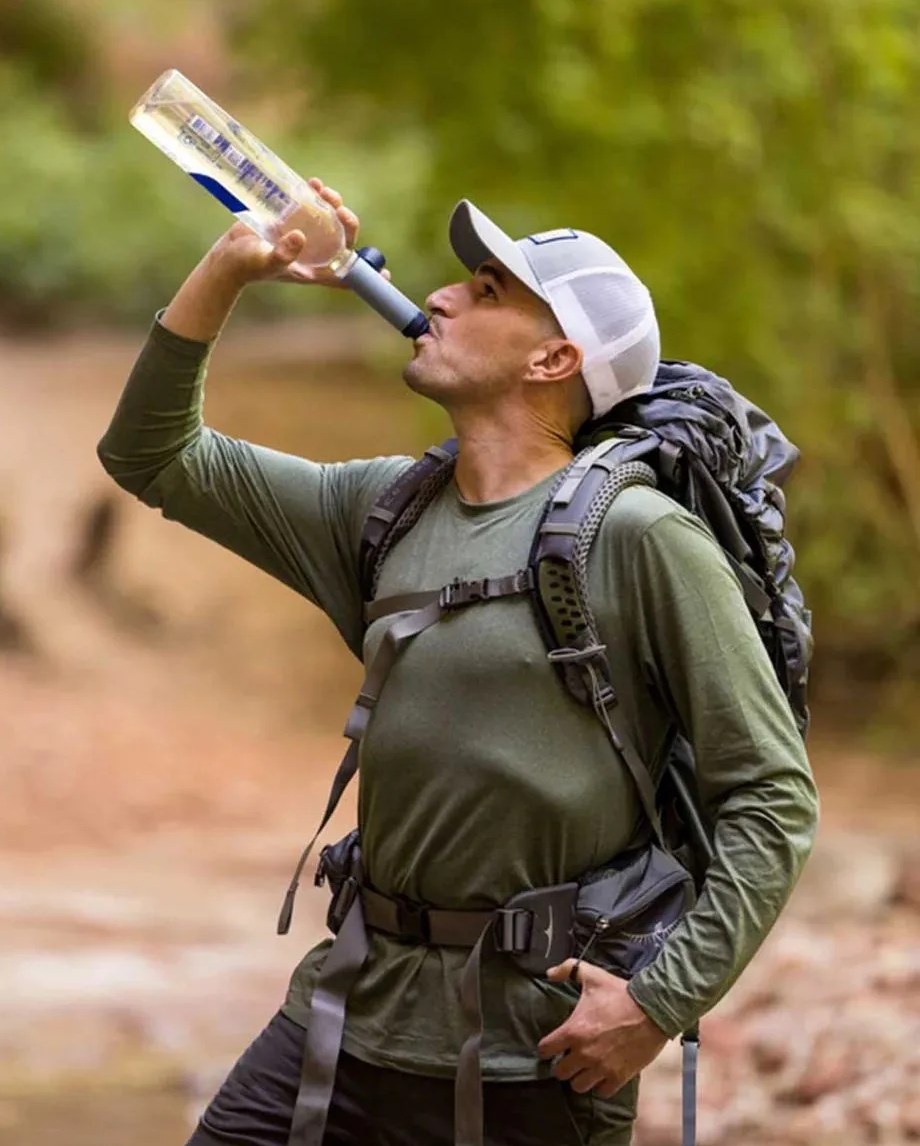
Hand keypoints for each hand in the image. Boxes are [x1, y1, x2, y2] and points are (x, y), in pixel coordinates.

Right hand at [204, 178, 389, 289]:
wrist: (226, 256)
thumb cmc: (246, 265)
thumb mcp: (264, 261)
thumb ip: (282, 254)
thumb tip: (300, 236)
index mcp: (313, 270)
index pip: (345, 276)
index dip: (366, 275)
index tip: (385, 272)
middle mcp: (313, 254)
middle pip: (343, 241)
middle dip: (348, 223)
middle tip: (340, 209)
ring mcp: (304, 237)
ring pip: (330, 221)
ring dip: (334, 205)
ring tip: (325, 191)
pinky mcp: (292, 221)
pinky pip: (312, 207)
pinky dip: (316, 195)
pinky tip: (313, 184)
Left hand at [537, 960, 668, 1098]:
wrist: (653, 1009)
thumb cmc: (620, 994)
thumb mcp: (592, 976)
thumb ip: (568, 969)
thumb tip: (550, 973)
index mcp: (573, 1031)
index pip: (545, 1050)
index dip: (546, 1047)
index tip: (552, 1044)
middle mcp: (584, 1053)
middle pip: (560, 1073)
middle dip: (563, 1064)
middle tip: (570, 1056)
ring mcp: (601, 1068)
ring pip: (578, 1086)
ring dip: (580, 1076)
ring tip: (585, 1067)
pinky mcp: (619, 1077)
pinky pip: (602, 1092)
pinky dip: (601, 1084)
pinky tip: (603, 1073)